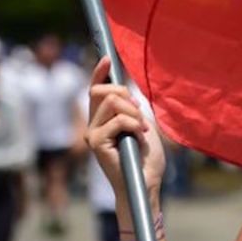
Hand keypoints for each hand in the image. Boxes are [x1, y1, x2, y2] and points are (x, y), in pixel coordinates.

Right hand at [86, 57, 164, 209]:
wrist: (147, 182)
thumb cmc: (147, 158)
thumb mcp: (142, 125)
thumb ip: (131, 108)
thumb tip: (124, 88)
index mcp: (104, 119)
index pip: (96, 90)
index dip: (100, 73)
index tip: (107, 58)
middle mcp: (94, 125)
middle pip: (102, 91)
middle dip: (125, 94)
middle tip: (140, 112)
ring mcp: (93, 133)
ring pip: (112, 103)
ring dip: (134, 112)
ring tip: (142, 129)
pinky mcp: (96, 143)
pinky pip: (118, 120)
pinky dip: (134, 125)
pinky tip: (140, 137)